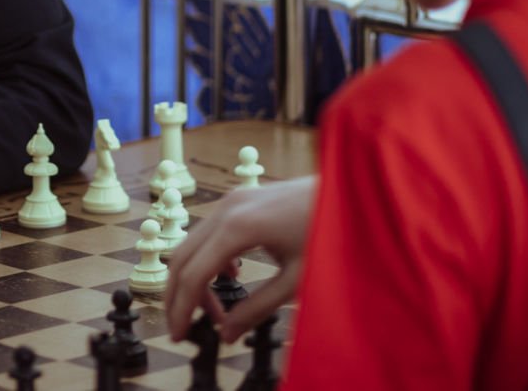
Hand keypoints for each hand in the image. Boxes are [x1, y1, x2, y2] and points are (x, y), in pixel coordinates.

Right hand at [165, 175, 316, 343]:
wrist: (349, 193)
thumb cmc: (329, 232)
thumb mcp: (295, 279)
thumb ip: (258, 307)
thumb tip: (228, 334)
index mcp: (238, 227)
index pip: (193, 274)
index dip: (182, 308)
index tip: (179, 335)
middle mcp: (226, 208)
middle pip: (182, 256)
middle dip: (178, 295)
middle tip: (183, 328)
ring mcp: (230, 200)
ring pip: (192, 243)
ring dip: (193, 277)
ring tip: (212, 310)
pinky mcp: (239, 199)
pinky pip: (209, 232)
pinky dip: (208, 258)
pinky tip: (231, 276)